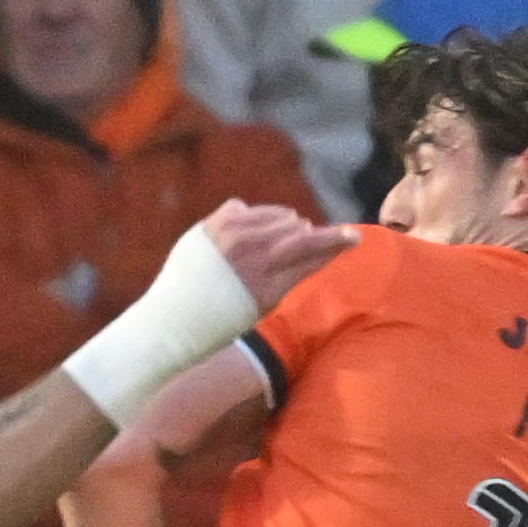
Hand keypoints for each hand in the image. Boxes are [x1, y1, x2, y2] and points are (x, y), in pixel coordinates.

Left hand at [205, 204, 354, 305]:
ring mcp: (233, 239)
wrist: (172, 318)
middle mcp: (253, 259)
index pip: (313, 255)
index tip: (355, 237)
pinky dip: (256, 216)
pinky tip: (259, 226)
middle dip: (323, 234)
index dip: (337, 243)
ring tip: (294, 230)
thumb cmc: (222, 317)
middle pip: (302, 235)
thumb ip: (291, 274)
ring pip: (279, 219)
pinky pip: (247, 208)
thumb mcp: (264, 305)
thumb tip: (320, 246)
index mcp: (269, 286)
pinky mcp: (213, 226)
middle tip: (335, 234)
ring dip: (290, 223)